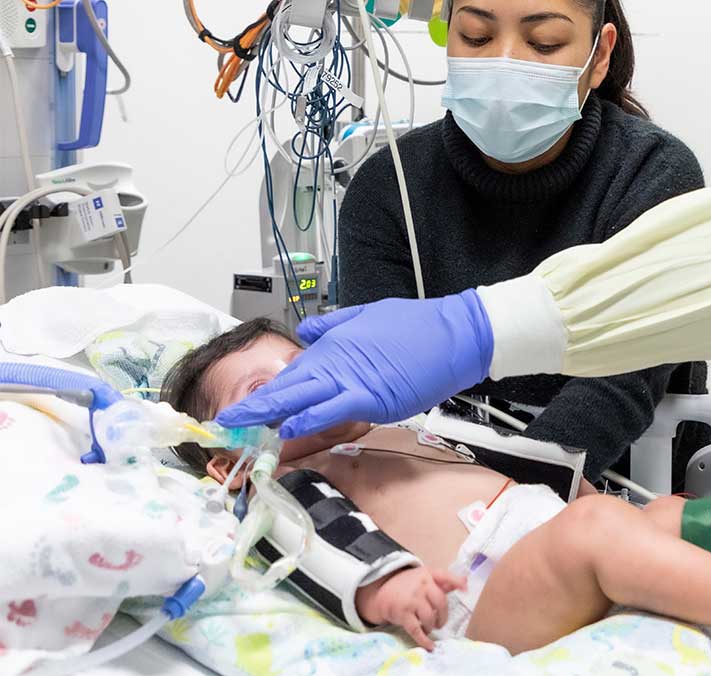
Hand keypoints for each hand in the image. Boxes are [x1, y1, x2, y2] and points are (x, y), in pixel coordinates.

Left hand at [215, 291, 493, 437]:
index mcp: (333, 343)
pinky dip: (307, 419)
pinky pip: (330, 410)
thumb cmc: (417, 324)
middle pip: (284, 387)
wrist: (453, 333)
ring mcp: (351, 379)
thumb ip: (334, 323)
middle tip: (223, 421)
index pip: (290, 374)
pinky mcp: (370, 396)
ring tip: (239, 427)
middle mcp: (335, 360)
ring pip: (299, 398)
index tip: (242, 409)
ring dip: (268, 414)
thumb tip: (305, 330)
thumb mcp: (368, 314)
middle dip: (252, 406)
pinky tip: (286, 428)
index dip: (265, 394)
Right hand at [356, 566, 463, 650]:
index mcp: (428, 574)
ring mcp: (412, 599)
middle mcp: (421, 586)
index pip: (445, 576)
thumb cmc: (409, 585)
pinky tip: (429, 645)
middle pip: (440, 602)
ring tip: (430, 627)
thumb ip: (444, 582)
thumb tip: (465, 581)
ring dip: (432, 626)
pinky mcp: (403, 613)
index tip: (466, 589)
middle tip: (441, 622)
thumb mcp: (425, 578)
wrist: (382, 590)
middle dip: (443, 616)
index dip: (456, 582)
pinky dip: (424, 639)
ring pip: (429, 617)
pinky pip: (416, 629)